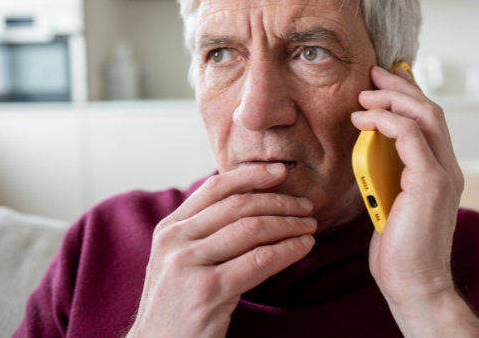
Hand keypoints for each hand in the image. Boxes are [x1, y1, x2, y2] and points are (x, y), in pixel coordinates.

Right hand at [126, 164, 316, 337]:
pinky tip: (302, 248)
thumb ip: (203, 232)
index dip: (251, 175)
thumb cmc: (176, 306)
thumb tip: (247, 200)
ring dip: (288, 224)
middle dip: (279, 201)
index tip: (281, 172)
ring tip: (309, 226)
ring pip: (252, 229)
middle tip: (306, 205)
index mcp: (169, 229)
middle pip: (238, 206)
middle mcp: (176, 241)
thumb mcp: (178, 260)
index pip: (215, 188)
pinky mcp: (207, 291)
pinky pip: (258, 261)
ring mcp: (189, 265)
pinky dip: (287, 250)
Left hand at [351, 66, 478, 336]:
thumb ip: (386, 172)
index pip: (430, 122)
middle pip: (432, 110)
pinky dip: (386, 121)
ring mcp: (444, 174)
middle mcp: (448, 169)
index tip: (381, 83)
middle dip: (401, 87)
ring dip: (392, 99)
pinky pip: (411, 135)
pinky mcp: (432, 182)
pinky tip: (363, 121)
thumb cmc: (399, 251)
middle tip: (373, 74)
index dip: (408, 96)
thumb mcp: (389, 201)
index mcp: (440, 172)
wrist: (414, 285)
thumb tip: (367, 146)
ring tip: (364, 96)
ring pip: (427, 115)